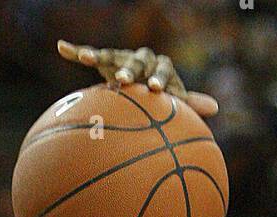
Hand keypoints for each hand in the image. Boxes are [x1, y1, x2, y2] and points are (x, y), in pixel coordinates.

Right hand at [57, 39, 218, 117]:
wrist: (145, 87)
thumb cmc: (162, 98)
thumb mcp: (175, 101)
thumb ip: (191, 103)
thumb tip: (215, 108)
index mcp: (160, 65)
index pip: (161, 69)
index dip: (158, 78)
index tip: (155, 89)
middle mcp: (141, 58)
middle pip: (135, 61)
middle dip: (129, 70)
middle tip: (124, 80)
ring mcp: (122, 59)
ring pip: (111, 56)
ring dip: (99, 57)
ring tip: (87, 58)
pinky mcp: (105, 62)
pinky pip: (91, 56)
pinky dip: (76, 52)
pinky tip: (62, 47)